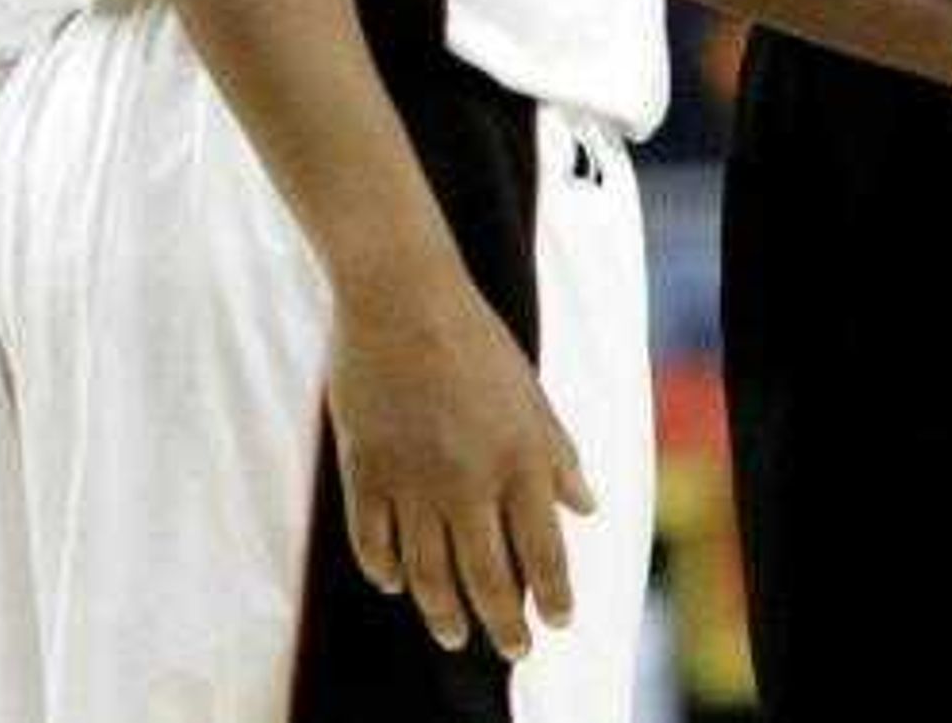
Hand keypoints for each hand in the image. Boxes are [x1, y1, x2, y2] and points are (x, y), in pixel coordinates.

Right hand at [327, 264, 591, 658]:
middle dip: (504, 622)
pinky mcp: (366, 473)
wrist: (404, 302)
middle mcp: (470, 482)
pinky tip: (396, 585)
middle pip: (488, 576)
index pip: (543, 550)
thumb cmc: (477, 344)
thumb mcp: (533, 397)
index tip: (558, 623)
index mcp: (520, 460)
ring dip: (443, 611)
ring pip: (428, 572)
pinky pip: (374, 542)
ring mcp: (413, 482)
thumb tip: (585, 509)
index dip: (554, 594)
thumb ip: (558, 457)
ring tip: (455, 635)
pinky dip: (385, 570)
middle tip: (513, 650)